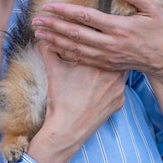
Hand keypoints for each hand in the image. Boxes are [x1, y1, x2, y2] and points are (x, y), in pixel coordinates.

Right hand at [27, 40, 126, 162]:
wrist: (67, 128)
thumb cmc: (60, 98)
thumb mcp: (53, 70)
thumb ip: (48, 48)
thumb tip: (41, 34)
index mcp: (98, 61)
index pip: (104, 42)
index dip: (101, 37)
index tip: (98, 35)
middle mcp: (113, 73)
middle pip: (116, 56)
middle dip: (110, 52)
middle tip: (103, 48)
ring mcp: (119, 89)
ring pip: (121, 71)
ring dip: (113, 68)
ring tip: (102, 67)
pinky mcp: (120, 102)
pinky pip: (119, 88)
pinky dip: (112, 85)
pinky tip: (102, 85)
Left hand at [32, 0, 162, 76]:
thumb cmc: (160, 32)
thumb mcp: (155, 10)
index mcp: (119, 28)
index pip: (86, 17)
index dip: (65, 11)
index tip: (49, 6)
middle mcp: (110, 44)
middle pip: (75, 34)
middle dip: (53, 26)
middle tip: (35, 20)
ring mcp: (107, 56)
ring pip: (75, 48)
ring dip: (54, 40)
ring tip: (38, 33)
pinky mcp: (106, 65)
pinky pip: (81, 59)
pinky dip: (65, 53)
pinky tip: (52, 47)